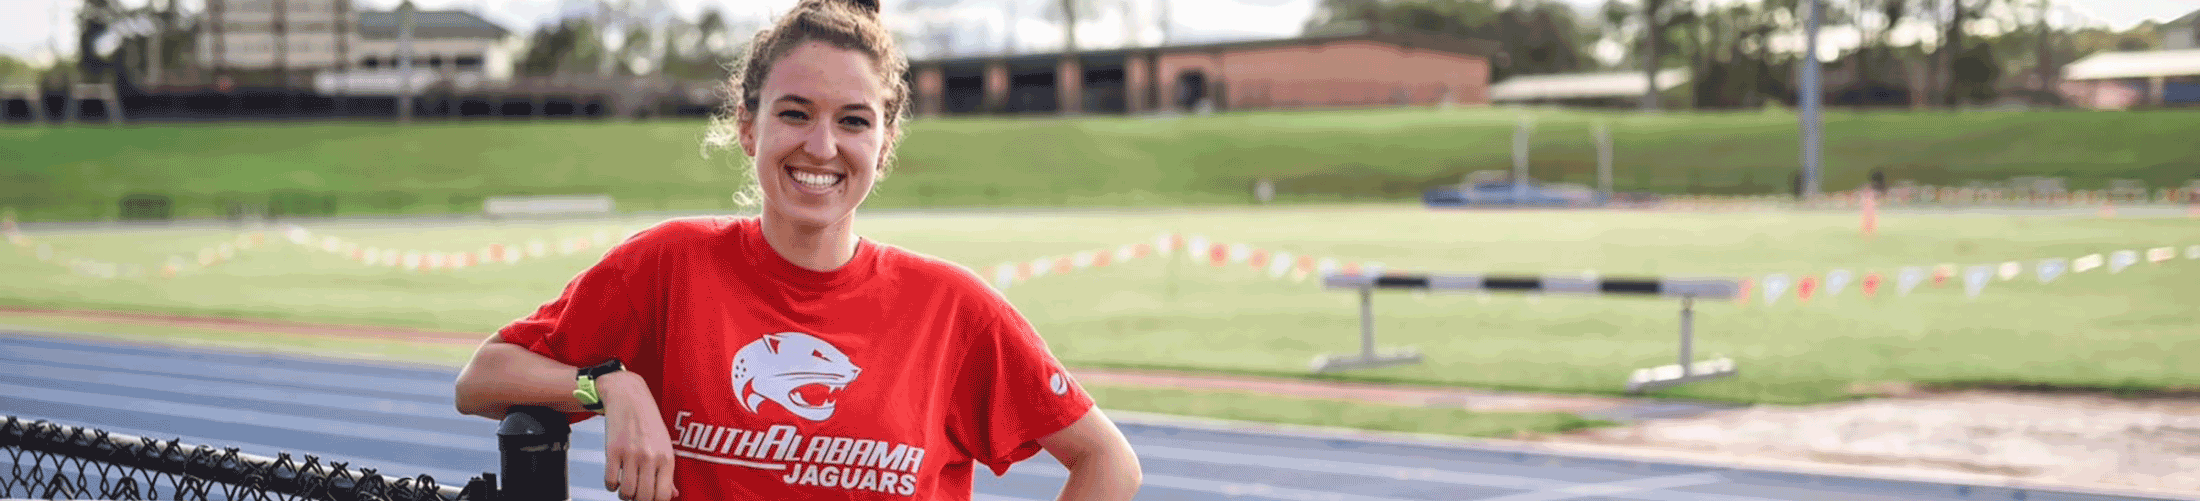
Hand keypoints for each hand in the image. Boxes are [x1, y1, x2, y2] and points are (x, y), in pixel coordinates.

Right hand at [598, 371, 679, 500]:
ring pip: (626, 493)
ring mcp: (631, 454)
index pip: (663, 496)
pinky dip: (611, 486)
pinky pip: (610, 481)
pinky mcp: (613, 450)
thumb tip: (673, 495)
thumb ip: (668, 472)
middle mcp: (650, 457)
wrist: (629, 397)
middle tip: (636, 494)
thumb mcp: (665, 445)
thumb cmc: (650, 423)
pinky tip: (615, 477)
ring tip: (626, 487)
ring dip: (624, 495)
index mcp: (667, 458)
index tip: (650, 498)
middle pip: (644, 498)